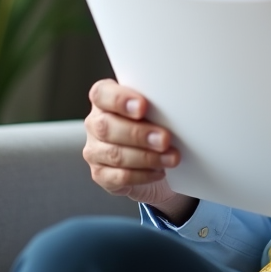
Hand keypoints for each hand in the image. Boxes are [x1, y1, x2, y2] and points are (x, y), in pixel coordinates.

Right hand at [83, 79, 196, 222]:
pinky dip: (143, 175)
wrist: (157, 161)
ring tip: (171, 157)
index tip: (142, 106)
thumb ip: (156, 105)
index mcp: (105, 100)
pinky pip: (120, 177)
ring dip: (147, 157)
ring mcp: (95, 151)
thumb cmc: (155, 127)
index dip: (119, 100)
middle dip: (139, 134)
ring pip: (114, 154)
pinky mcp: (101, 175)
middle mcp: (95, 124)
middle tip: (165, 139)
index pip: (101, 94)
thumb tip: (175, 105)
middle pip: (106, 127)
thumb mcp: (157, 111)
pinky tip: (159, 171)